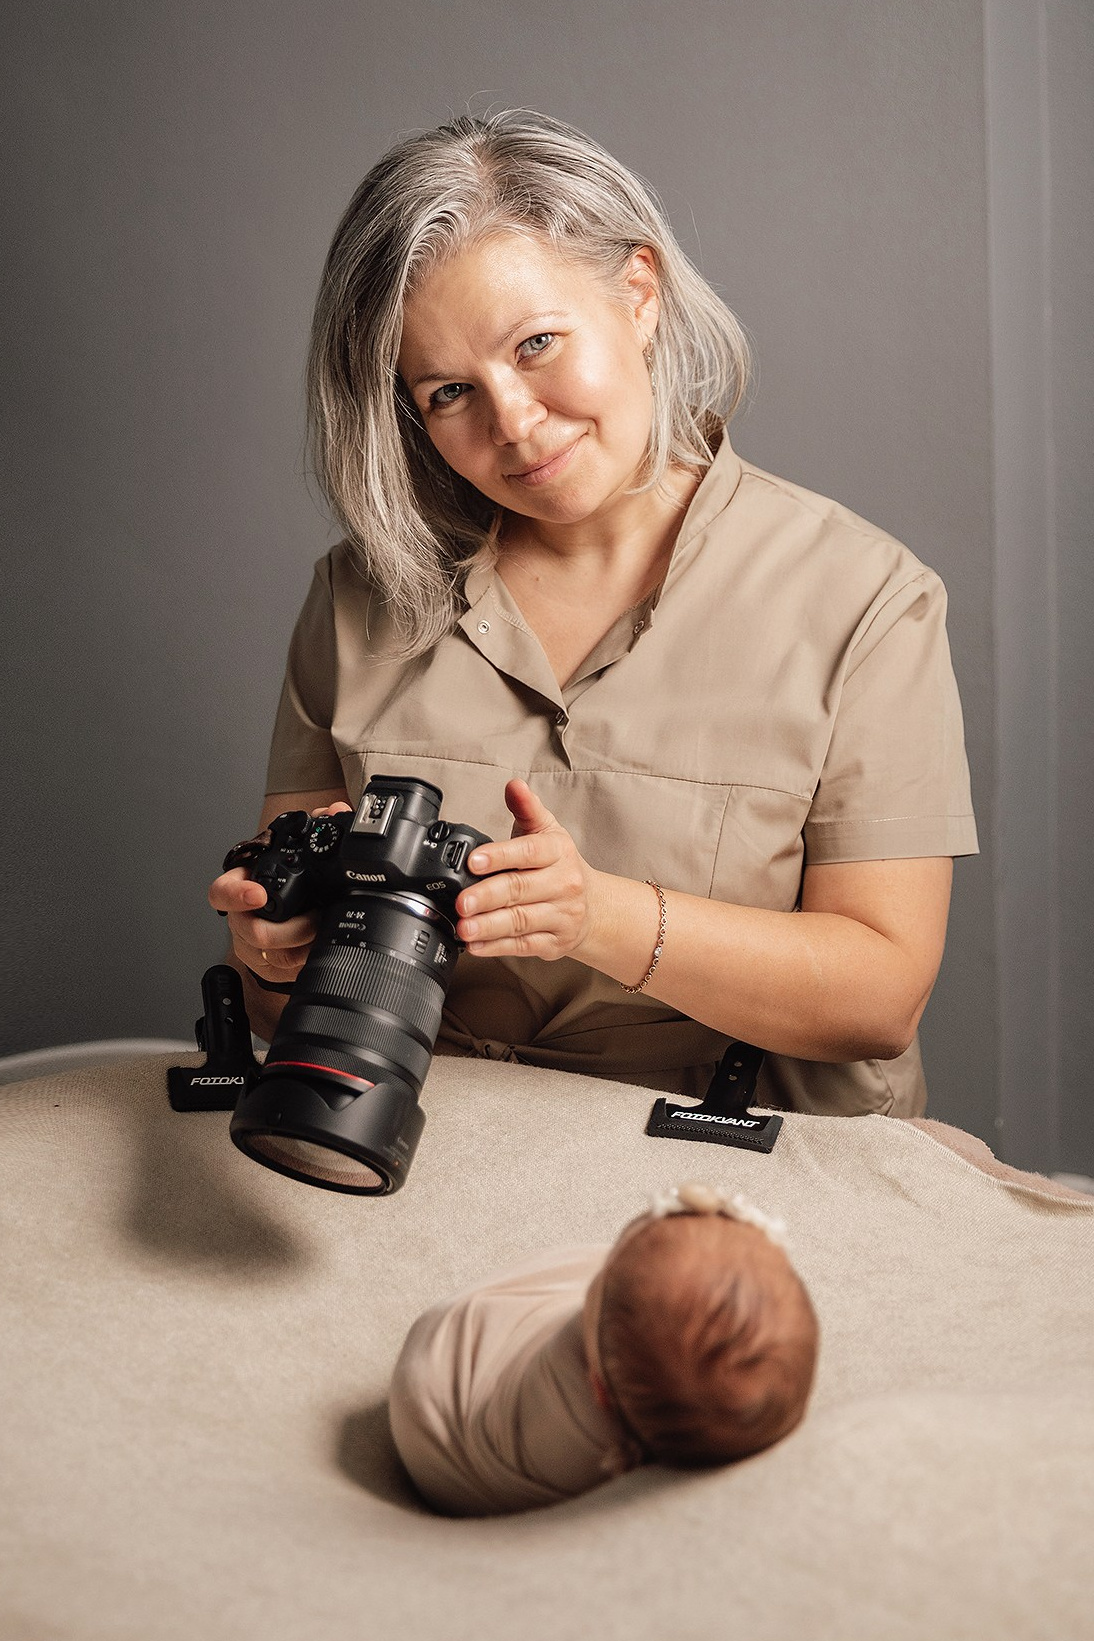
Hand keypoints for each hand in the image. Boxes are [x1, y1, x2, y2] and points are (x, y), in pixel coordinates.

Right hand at [207, 802, 352, 985]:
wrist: (291, 912)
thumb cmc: (289, 879)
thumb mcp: (298, 850)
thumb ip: (316, 826)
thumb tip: (333, 811)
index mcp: (242, 886)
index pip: (221, 892)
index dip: (236, 895)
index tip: (258, 896)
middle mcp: (243, 918)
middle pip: (252, 931)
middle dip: (290, 928)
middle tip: (316, 918)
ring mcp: (253, 945)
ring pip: (273, 955)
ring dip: (303, 945)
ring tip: (324, 930)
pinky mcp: (269, 967)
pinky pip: (285, 972)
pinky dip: (307, 960)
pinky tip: (321, 947)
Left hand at [455, 779, 599, 960]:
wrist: (595, 907)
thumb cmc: (560, 866)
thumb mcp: (547, 832)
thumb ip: (526, 809)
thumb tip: (514, 785)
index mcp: (558, 852)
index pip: (529, 852)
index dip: (500, 856)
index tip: (474, 860)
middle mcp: (563, 884)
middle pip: (521, 890)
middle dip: (488, 896)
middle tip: (462, 901)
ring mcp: (561, 916)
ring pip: (521, 921)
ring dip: (489, 926)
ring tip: (464, 927)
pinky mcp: (554, 943)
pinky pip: (524, 946)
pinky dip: (497, 948)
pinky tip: (476, 946)